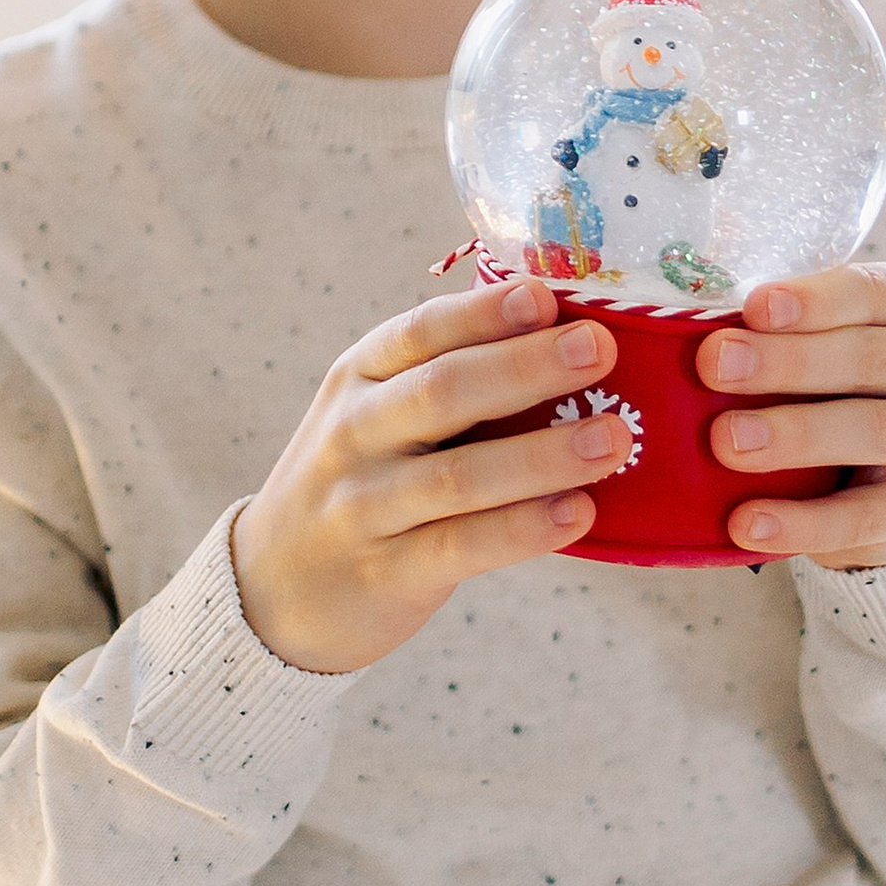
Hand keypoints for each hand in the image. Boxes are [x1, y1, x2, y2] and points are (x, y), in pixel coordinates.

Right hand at [232, 278, 628, 676]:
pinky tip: (577, 513)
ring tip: (613, 439)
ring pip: (459, 475)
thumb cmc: (359, 483)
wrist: (272, 588)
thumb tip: (566, 336)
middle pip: (442, 391)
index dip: (484, 312)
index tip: (546, 297)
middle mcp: (355, 434)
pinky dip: (523, 528)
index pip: (419, 332)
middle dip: (525, 366)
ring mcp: (366, 505)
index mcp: (358, 378)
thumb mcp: (375, 415)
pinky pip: (462, 545)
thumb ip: (446, 379)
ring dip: (543, 455)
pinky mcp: (387, 572)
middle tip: (599, 349)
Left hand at [698, 261, 885, 571]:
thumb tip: (700, 334)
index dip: (816, 299)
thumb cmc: (835, 391)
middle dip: (788, 362)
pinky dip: (804, 522)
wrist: (883, 486)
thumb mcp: (818, 346)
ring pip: (877, 430)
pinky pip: (867, 517)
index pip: (876, 291)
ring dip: (796, 435)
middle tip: (714, 366)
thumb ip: (777, 333)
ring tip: (726, 442)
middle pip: (871, 358)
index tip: (754, 307)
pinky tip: (749, 522)